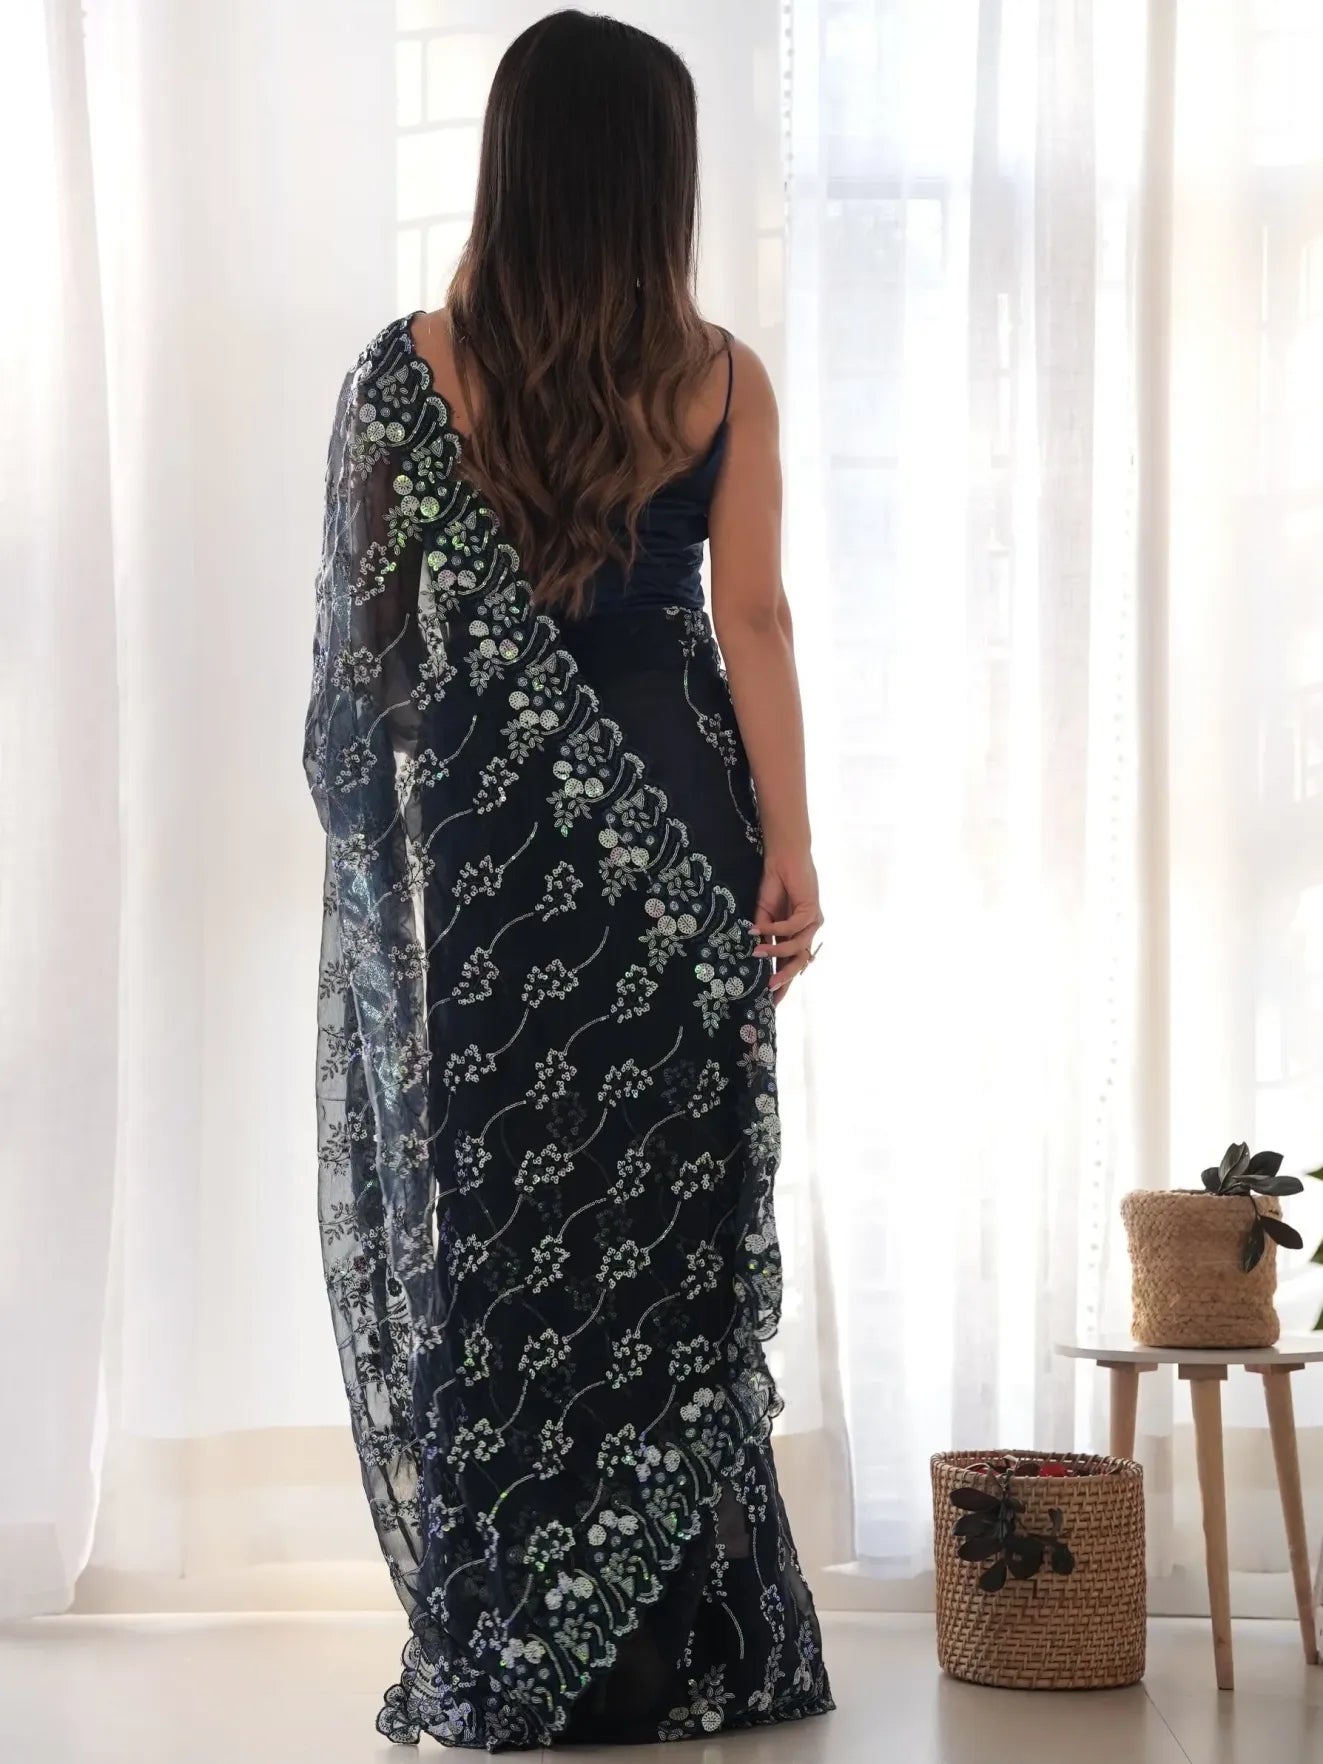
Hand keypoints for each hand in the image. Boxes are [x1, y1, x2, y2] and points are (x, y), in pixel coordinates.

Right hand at [749, 848, 822, 1005]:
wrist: (784, 858)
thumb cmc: (774, 884)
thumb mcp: (763, 915)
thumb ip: (762, 935)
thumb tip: (753, 957)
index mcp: (794, 936)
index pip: (789, 964)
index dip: (781, 983)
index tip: (770, 1002)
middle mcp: (806, 932)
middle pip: (799, 962)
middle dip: (785, 977)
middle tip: (769, 989)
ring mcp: (812, 922)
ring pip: (798, 947)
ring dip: (776, 951)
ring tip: (757, 954)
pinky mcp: (812, 910)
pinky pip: (793, 927)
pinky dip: (775, 929)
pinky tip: (759, 928)